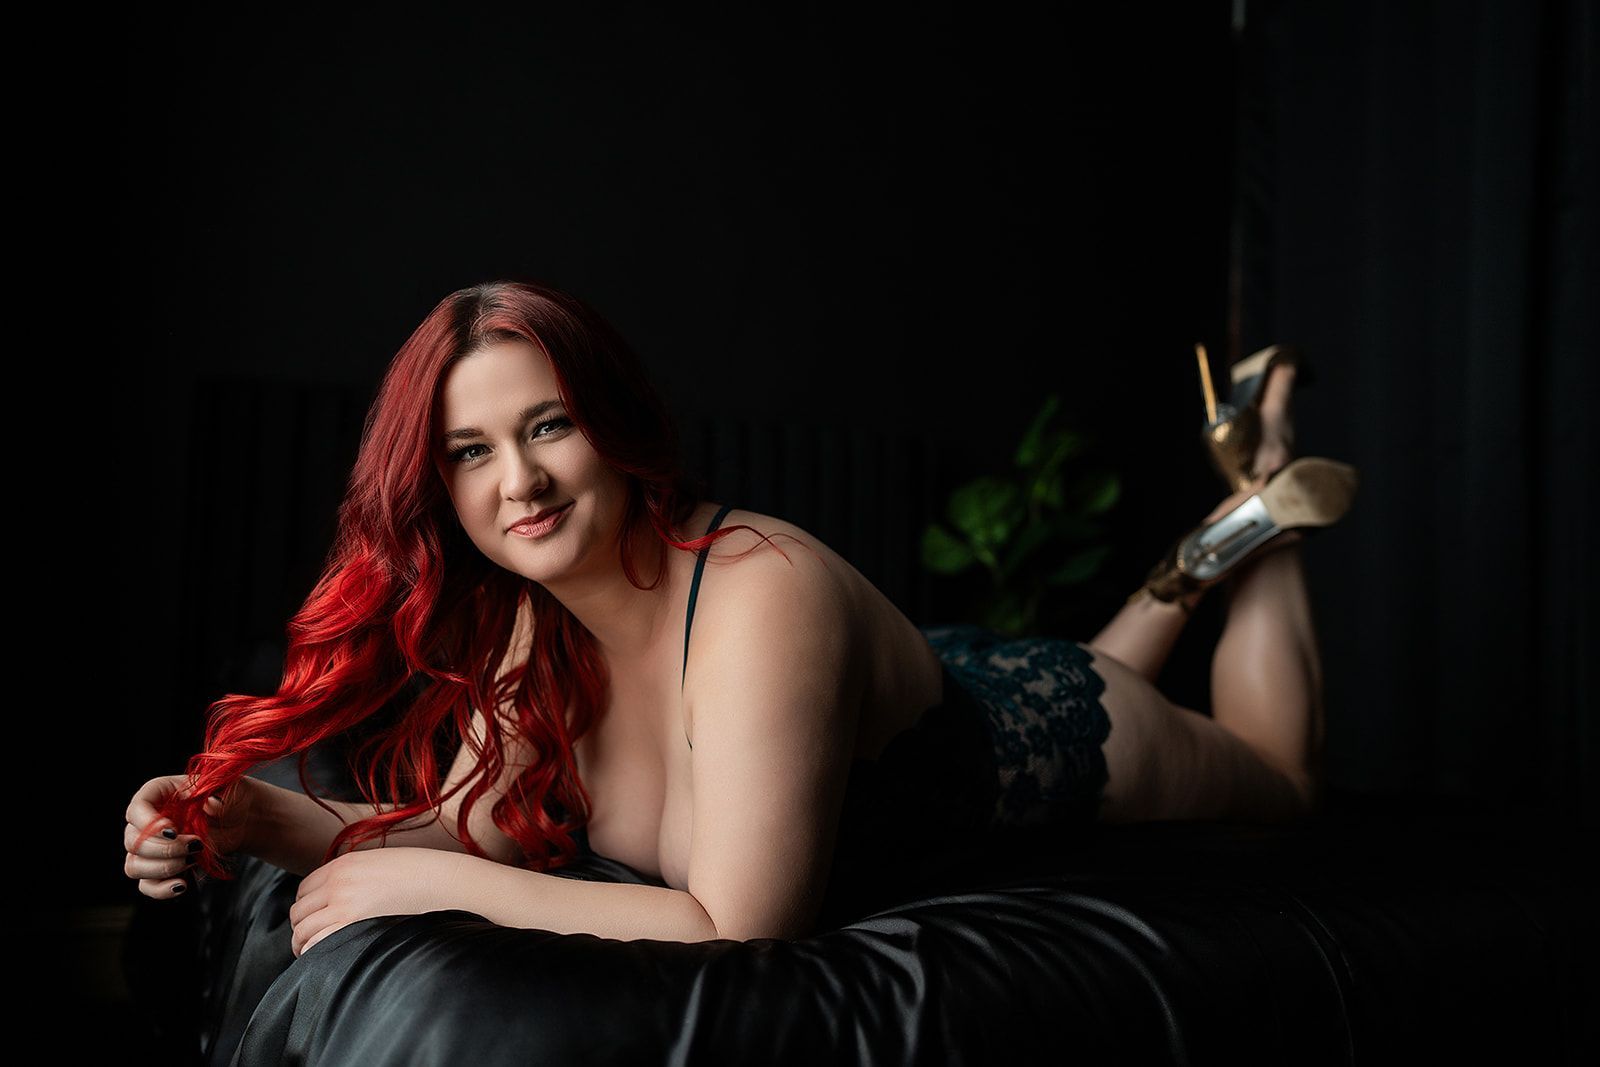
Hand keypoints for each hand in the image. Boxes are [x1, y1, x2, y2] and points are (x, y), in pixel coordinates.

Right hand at [123, 775, 258, 898]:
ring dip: (162, 868)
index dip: (148, 823)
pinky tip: (182, 885)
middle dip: (164, 849)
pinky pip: (147, 885)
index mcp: (158, 794)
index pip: (136, 809)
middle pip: (133, 841)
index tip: (172, 831)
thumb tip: (214, 804)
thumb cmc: (231, 798)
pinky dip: (160, 890)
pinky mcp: (160, 867)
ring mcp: (150, 847)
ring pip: (134, 866)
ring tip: (192, 860)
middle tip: (195, 845)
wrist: (241, 820)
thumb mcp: (231, 788)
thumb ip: (221, 793)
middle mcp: (147, 821)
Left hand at [290, 846, 475, 957]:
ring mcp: (344, 905)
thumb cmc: (420, 874)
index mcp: (343, 865)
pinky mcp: (353, 926)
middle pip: (299, 911)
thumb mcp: (380, 863)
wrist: (443, 882)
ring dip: (304, 943)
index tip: (314, 919)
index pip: (304, 889)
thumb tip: (340, 897)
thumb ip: (355, 876)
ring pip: (303, 930)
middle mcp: (338, 883)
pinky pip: (316, 944)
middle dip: (302, 927)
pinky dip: (314, 953)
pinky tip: (324, 958)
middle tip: (309, 940)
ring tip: (312, 954)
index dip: (306, 907)